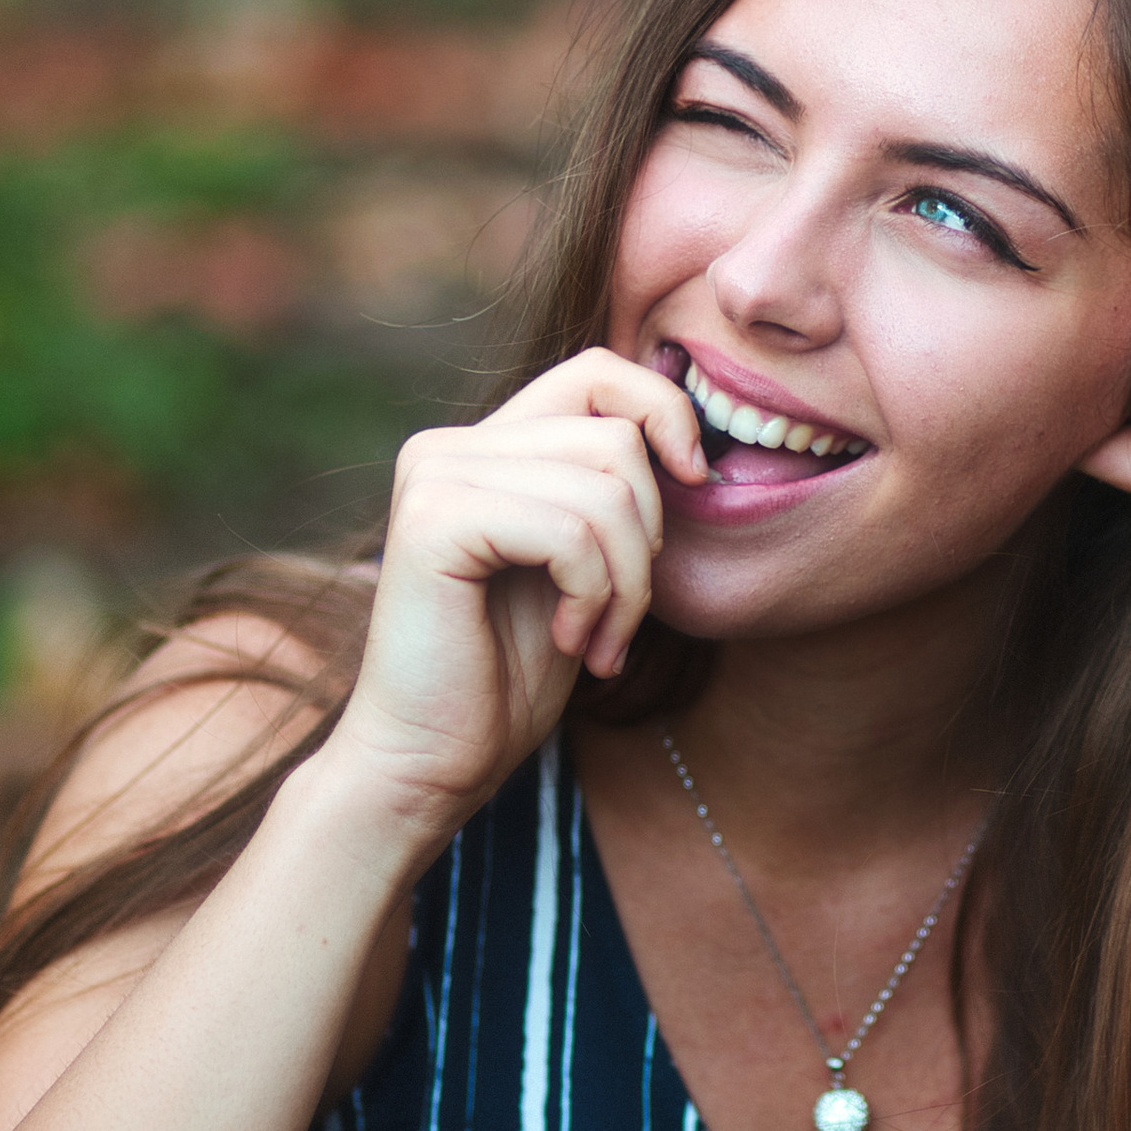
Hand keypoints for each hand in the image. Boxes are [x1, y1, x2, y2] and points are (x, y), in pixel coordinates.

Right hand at [326, 353, 704, 850]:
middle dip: (649, 540)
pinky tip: (570, 640)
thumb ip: (613, 493)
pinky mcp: (432, 520)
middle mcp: (450, 444)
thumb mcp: (584, 566)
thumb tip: (698, 444)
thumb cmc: (511, 675)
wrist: (432, 761)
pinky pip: (569, 531)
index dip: (665, 413)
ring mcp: (434, 475)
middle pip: (617, 437)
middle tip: (620, 620)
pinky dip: (594, 595)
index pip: (600, 370)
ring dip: (627, 583)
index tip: (697, 485)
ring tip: (598, 639)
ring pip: (605, 488)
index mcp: (485, 445)